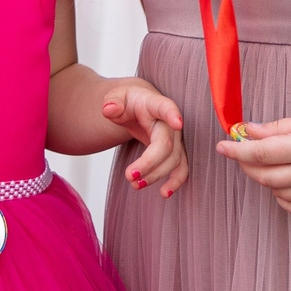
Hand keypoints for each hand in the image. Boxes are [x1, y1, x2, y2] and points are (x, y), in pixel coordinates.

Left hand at [100, 79, 188, 197]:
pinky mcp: (175, 152)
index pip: (165, 107)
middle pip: (166, 144)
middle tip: (130, 176)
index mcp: (154, 104)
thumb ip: (112, 102)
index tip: (178, 123)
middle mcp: (169, 122)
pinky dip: (176, 181)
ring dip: (156, 175)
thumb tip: (109, 109)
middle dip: (150, 162)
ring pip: (173, 160)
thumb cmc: (127, 100)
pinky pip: (181, 168)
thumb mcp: (116, 96)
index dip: (172, 114)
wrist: (138, 105)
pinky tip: (164, 193)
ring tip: (135, 185)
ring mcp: (175, 138)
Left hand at [219, 105, 290, 215]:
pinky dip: (282, 197)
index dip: (236, 151)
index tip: (221, 146)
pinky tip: (283, 183)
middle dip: (246, 165)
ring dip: (264, 179)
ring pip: (276, 192)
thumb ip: (279, 128)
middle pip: (263, 176)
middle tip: (242, 154)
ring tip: (269, 164)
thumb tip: (249, 131)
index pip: (260, 153)